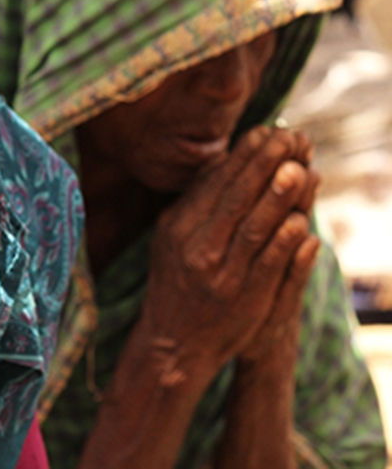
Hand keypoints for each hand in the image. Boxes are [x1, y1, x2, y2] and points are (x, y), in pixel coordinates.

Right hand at [139, 127, 317, 377]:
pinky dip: (284, 244)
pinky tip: (300, 222)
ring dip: (278, 198)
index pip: (214, 185)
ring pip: (252, 229)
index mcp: (177, 228)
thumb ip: (194, 205)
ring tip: (299, 169)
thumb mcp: (171, 239)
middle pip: (234, 200)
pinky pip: (266, 265)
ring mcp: (219, 275)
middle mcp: (195, 248)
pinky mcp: (243, 299)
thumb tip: (221, 163)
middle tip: (288, 138)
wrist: (174, 341)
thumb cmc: (177, 281)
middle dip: (263, 167)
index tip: (265, 132)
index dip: (242, 157)